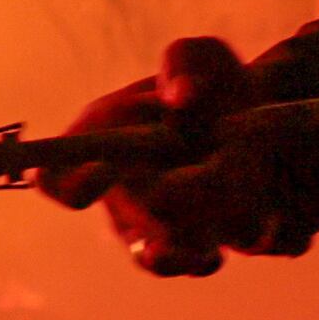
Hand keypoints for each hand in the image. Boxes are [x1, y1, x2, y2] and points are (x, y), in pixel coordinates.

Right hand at [38, 37, 293, 277]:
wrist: (262, 119)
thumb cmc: (211, 85)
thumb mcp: (200, 56)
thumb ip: (184, 64)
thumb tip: (183, 95)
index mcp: (100, 141)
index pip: (56, 179)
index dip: (68, 183)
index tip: (102, 170)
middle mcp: (120, 196)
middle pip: (121, 223)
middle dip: (150, 208)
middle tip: (182, 182)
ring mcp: (156, 230)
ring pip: (159, 257)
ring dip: (184, 241)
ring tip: (211, 220)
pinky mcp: (200, 248)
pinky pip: (201, 262)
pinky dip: (220, 244)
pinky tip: (251, 217)